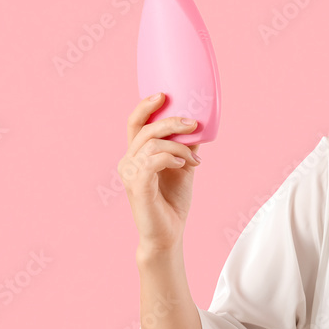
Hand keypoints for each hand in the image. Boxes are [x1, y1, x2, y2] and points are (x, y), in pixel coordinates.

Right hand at [118, 93, 203, 253]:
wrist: (168, 233)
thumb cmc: (172, 201)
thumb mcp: (184, 167)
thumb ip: (186, 146)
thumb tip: (200, 124)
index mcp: (136, 155)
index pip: (135, 123)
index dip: (145, 106)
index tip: (163, 95)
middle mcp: (128, 161)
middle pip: (146, 129)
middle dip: (172, 122)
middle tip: (194, 125)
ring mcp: (130, 173)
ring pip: (153, 143)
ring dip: (179, 147)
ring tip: (193, 159)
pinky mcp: (137, 185)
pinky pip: (154, 160)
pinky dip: (172, 158)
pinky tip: (184, 165)